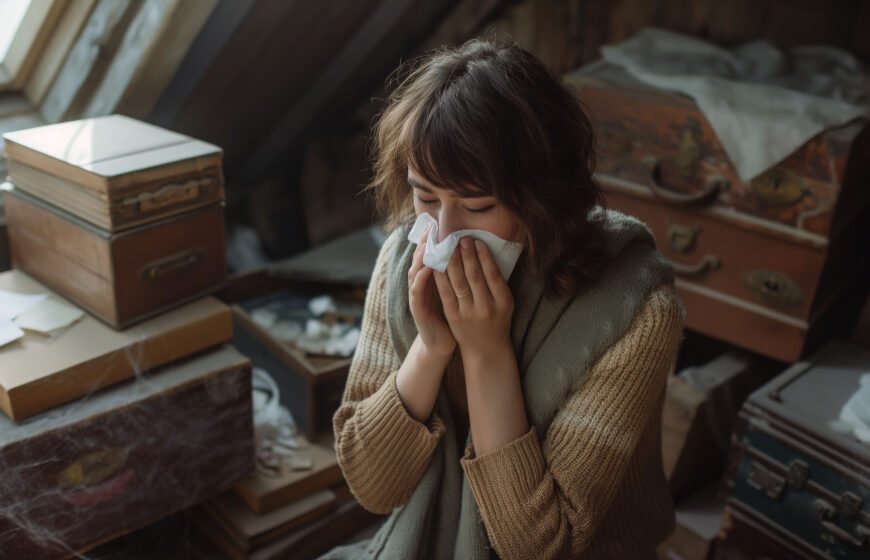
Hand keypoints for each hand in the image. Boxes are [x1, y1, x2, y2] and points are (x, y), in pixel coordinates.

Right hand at [408, 227, 456, 357]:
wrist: (441, 344)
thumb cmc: (451, 317)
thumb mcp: (453, 292)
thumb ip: (455, 274)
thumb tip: (467, 253)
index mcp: (430, 281)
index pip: (429, 255)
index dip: (432, 240)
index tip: (438, 224)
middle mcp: (421, 286)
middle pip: (420, 259)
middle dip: (425, 243)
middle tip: (430, 227)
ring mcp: (417, 297)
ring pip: (416, 271)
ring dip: (421, 257)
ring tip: (428, 243)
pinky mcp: (417, 309)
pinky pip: (417, 291)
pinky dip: (421, 278)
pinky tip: (427, 268)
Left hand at [433, 237, 514, 364]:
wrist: (485, 348)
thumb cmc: (497, 319)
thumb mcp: (506, 302)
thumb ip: (498, 283)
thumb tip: (486, 253)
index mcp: (504, 302)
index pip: (493, 274)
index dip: (485, 257)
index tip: (478, 241)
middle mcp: (486, 307)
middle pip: (475, 276)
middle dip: (467, 255)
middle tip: (461, 237)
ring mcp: (468, 312)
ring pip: (458, 282)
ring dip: (453, 261)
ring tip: (450, 245)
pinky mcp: (453, 316)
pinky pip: (446, 292)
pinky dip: (441, 276)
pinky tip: (438, 263)